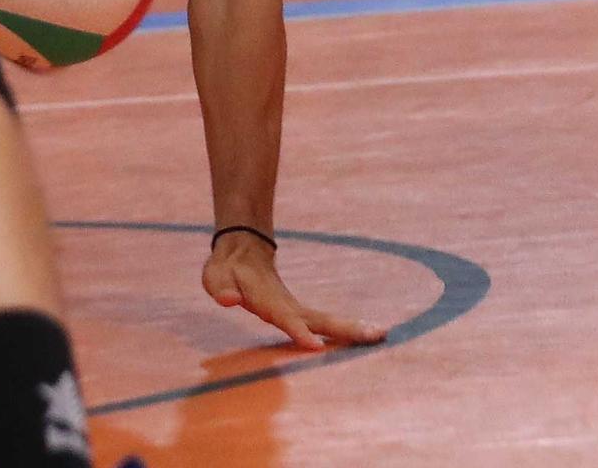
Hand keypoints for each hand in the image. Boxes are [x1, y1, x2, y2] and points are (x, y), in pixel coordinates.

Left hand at [203, 231, 386, 349]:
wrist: (242, 251)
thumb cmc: (226, 270)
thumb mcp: (215, 277)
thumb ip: (222, 289)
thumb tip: (229, 300)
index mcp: (268, 301)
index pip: (285, 318)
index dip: (297, 331)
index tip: (314, 346)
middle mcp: (287, 306)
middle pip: (319, 320)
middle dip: (345, 330)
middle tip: (376, 335)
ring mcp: (296, 308)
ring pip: (326, 320)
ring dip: (353, 329)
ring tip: (382, 335)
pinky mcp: (299, 312)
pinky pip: (324, 323)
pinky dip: (346, 330)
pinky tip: (368, 336)